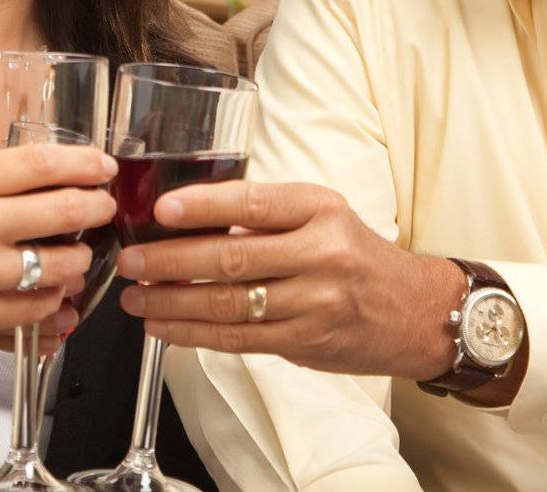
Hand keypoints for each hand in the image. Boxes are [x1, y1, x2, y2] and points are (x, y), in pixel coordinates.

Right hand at [0, 143, 116, 380]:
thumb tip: (18, 184)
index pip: (40, 164)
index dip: (83, 162)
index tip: (101, 164)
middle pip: (65, 209)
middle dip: (96, 207)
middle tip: (103, 206)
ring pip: (62, 264)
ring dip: (79, 261)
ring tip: (74, 257)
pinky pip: (39, 310)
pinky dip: (53, 304)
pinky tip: (50, 298)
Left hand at [116, 180, 461, 379]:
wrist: (415, 311)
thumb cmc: (357, 256)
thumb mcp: (322, 215)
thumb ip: (266, 217)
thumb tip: (191, 222)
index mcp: (320, 210)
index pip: (253, 204)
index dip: (203, 206)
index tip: (161, 209)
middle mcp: (321, 253)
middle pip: (232, 258)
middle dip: (170, 260)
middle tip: (131, 260)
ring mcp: (314, 302)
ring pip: (229, 304)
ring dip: (172, 302)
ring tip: (137, 296)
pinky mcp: (305, 342)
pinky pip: (238, 339)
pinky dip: (194, 334)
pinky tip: (165, 328)